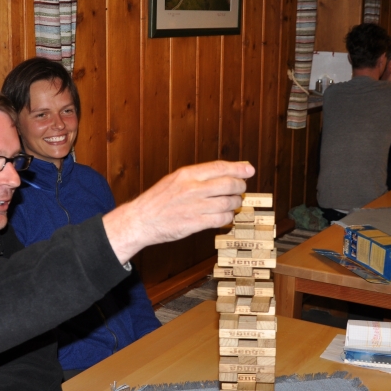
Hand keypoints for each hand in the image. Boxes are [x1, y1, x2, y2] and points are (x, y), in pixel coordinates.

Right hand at [103, 161, 254, 263]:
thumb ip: (198, 176)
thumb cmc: (157, 200)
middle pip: (228, 184)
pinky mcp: (195, 223)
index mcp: (187, 174)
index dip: (238, 168)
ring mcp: (195, 206)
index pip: (219, 167)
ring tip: (233, 203)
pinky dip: (228, 217)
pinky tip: (226, 216)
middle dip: (240, 186)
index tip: (249, 169)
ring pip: (228, 202)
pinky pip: (221, 219)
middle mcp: (192, 188)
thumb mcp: (175, 180)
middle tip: (241, 188)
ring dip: (235, 203)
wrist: (141, 220)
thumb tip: (223, 173)